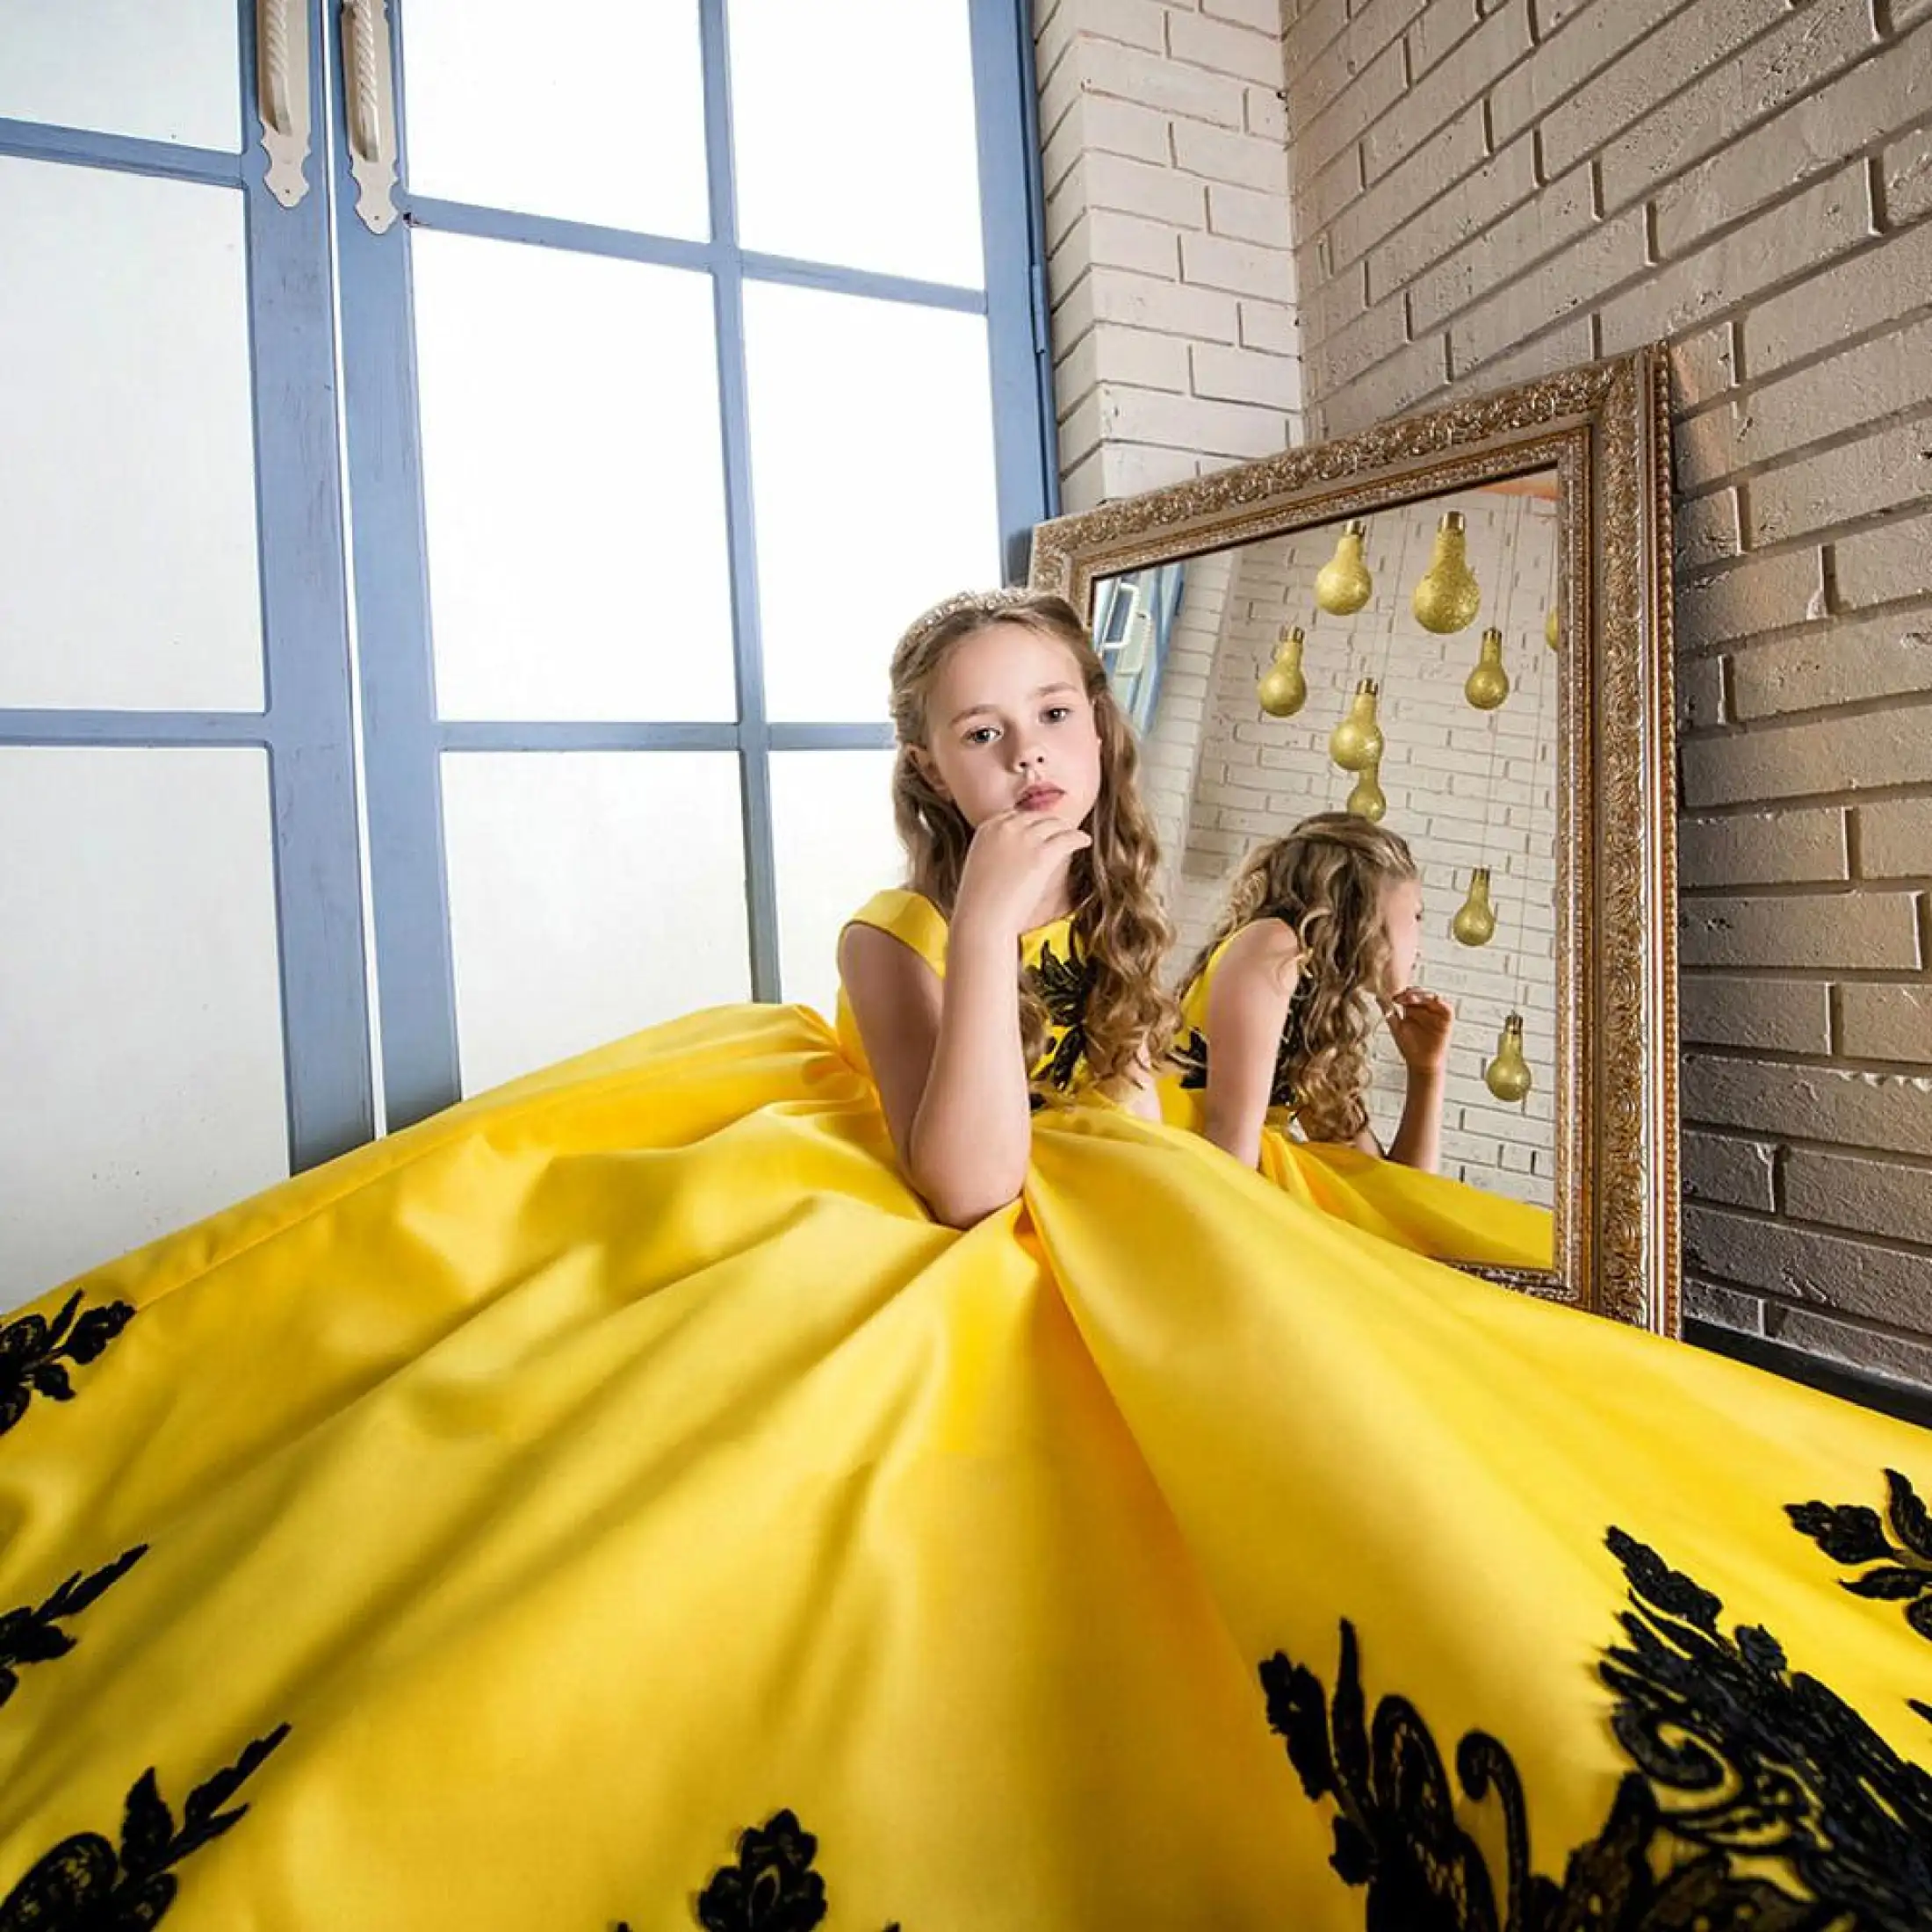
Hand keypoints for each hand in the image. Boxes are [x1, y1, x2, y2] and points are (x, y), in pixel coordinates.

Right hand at [953, 808, 1091, 939]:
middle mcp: (1005, 827)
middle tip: (1063, 832)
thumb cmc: (980, 903)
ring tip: (1075, 836)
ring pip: (1055, 824)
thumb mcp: (981, 865)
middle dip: (1052, 824)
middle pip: (1038, 816)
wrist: (981, 919)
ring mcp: (1024, 838)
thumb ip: (996, 851)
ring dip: (1067, 829)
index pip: (1017, 815)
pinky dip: (1079, 837)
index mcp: (988, 827)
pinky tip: (1084, 841)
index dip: (1034, 822)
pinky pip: (1068, 837)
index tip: (1043, 830)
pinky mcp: (1041, 854)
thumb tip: (1014, 853)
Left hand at [1385, 987, 1452, 1073]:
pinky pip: (1447, 1007)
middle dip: (1411, 993)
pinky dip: (1441, 1002)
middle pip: (1421, 993)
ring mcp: (1437, 1013)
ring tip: (1411, 998)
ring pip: (1432, 997)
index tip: (1393, 998)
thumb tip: (1378, 997)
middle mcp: (1426, 1008)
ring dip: (1422, 995)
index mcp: (1413, 1008)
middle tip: (1401, 997)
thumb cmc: (1409, 1046)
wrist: (1421, 1063)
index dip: (1402, 994)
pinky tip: (1433, 1000)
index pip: (1409, 994)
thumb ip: (1389, 1012)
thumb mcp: (1396, 1027)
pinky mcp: (1447, 1019)